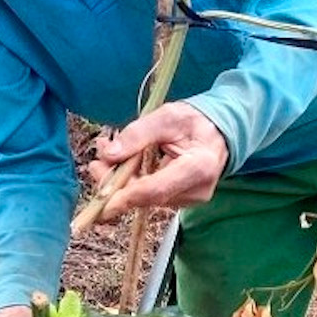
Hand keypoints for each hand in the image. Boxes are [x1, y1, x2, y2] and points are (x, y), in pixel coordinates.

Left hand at [87, 102, 228, 221]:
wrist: (220, 131)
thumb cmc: (194, 121)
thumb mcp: (167, 116)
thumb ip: (138, 134)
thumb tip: (109, 154)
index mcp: (198, 167)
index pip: (156, 189)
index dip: (125, 196)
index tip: (100, 200)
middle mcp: (196, 190)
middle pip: (147, 196)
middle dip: (116, 183)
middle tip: (96, 163)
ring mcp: (190, 199)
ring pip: (146, 197)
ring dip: (122, 180)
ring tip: (107, 154)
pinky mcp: (182, 200)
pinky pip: (151, 194)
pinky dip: (134, 181)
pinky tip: (123, 162)